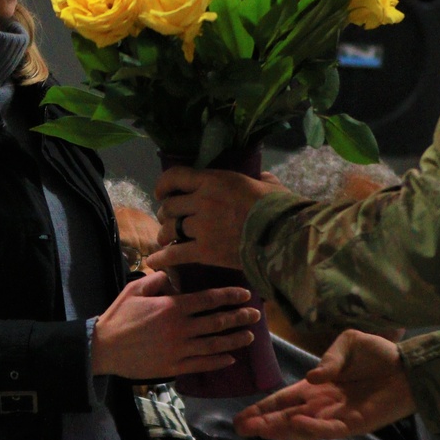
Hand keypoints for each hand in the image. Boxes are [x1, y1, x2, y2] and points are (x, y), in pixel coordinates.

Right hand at [91, 270, 260, 377]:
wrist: (104, 348)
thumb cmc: (119, 317)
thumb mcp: (135, 290)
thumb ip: (157, 280)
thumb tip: (174, 275)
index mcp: (172, 307)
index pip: (208, 300)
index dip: (229, 296)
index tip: (245, 294)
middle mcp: (180, 328)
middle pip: (217, 322)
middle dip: (239, 317)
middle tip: (256, 314)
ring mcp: (179, 349)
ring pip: (214, 344)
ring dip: (235, 339)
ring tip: (249, 336)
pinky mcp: (174, 367)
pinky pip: (202, 364)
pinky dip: (218, 361)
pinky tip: (231, 359)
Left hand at [148, 166, 281, 270]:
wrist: (285, 237)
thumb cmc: (281, 209)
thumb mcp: (271, 185)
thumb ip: (260, 179)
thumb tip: (261, 177)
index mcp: (214, 181)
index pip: (176, 176)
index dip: (163, 184)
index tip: (161, 192)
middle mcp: (202, 201)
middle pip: (170, 206)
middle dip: (166, 213)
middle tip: (168, 220)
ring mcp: (202, 227)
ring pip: (170, 229)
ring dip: (164, 234)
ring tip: (165, 239)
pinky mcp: (205, 251)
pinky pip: (174, 254)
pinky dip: (162, 258)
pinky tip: (154, 262)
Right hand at [232, 329, 415, 439]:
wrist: (410, 367)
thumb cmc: (379, 355)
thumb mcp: (347, 343)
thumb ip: (329, 359)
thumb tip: (312, 377)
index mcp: (316, 386)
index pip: (283, 400)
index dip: (263, 408)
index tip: (242, 418)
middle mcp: (322, 405)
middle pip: (286, 417)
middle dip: (263, 423)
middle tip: (239, 428)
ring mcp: (336, 417)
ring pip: (302, 427)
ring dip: (280, 429)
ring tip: (259, 429)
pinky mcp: (354, 425)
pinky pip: (328, 429)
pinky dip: (311, 428)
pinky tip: (294, 423)